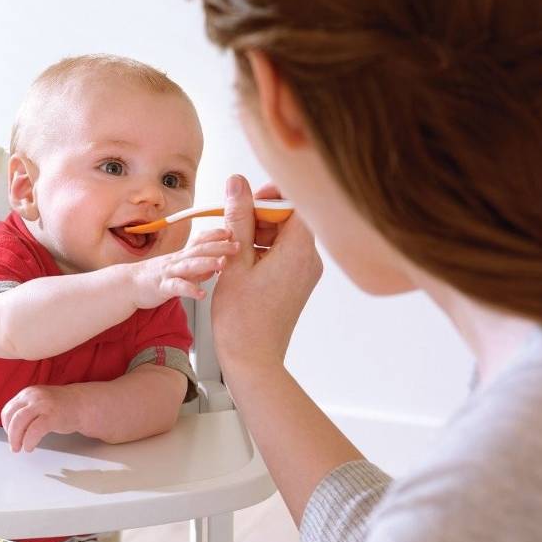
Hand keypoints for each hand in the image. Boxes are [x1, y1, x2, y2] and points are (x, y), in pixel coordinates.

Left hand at [1, 384, 84, 452]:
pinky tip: (30, 447)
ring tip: (20, 447)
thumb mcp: (39, 403)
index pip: (8, 409)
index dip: (6, 425)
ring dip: (16, 438)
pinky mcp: (52, 416)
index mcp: (28, 393)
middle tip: (14, 446)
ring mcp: (43, 405)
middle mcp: (33, 396)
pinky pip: (34, 431)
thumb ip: (25, 410)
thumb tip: (11, 429)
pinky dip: (29, 441)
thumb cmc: (61, 407)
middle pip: (12, 416)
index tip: (10, 435)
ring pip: (19, 422)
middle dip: (10, 434)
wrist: (83, 404)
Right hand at [126, 228, 239, 308]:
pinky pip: (177, 287)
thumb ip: (200, 266)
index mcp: (183, 255)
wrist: (129, 284)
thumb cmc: (157, 277)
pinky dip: (190, 290)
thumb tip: (219, 262)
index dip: (216, 234)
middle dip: (219, 246)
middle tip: (237, 245)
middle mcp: (177, 260)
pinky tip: (202, 294)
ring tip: (223, 264)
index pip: (201, 240)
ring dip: (207, 263)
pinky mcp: (162, 287)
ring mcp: (170, 272)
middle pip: (199, 249)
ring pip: (190, 265)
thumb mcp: (181, 268)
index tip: (233, 231)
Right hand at [212, 175, 321, 371]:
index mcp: (299, 251)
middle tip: (232, 227)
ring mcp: (306, 273)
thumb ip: (238, 218)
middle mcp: (309, 260)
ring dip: (258, 234)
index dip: (268, 196)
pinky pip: (284, 254)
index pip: (295, 203)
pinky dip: (263, 251)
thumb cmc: (242, 318)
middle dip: (259, 216)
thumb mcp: (234, 260)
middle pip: (289, 218)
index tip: (245, 201)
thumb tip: (238, 183)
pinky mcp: (298, 283)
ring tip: (232, 251)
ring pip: (284, 236)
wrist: (253, 358)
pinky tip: (241, 264)